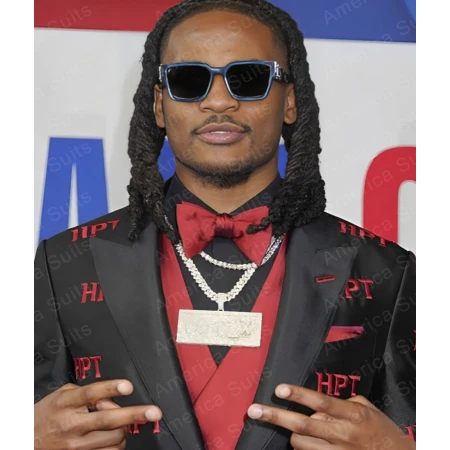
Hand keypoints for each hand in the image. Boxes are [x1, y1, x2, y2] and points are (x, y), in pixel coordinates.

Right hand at [34, 379, 161, 449]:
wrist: (25, 442)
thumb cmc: (48, 415)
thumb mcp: (62, 396)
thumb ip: (86, 392)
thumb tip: (113, 397)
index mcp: (66, 403)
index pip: (90, 394)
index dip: (111, 389)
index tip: (128, 387)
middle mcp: (72, 425)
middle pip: (109, 420)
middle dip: (135, 415)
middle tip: (154, 412)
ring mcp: (76, 446)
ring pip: (114, 439)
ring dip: (124, 430)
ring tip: (122, 425)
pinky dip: (117, 446)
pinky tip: (116, 439)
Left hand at [247, 384, 414, 449]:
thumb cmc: (382, 432)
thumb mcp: (367, 409)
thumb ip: (343, 403)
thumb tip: (319, 406)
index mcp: (352, 415)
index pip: (321, 402)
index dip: (299, 395)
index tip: (279, 389)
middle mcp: (343, 434)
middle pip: (302, 425)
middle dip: (275, 416)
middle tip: (253, 410)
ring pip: (300, 443)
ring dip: (293, 434)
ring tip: (297, 428)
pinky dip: (304, 448)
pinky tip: (307, 442)